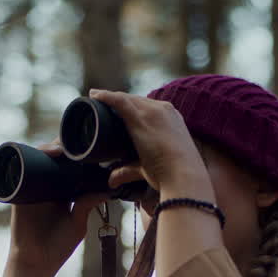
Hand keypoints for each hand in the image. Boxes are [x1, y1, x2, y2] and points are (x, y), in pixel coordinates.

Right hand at [7, 141, 107, 276]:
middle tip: (79, 143)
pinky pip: (23, 169)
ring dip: (51, 148)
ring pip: (41, 159)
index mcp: (65, 192)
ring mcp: (34, 187)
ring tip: (63, 148)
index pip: (72, 167)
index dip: (80, 156)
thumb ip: (87, 205)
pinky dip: (32, 157)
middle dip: (66, 147)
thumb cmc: (58, 246)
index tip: (93, 148)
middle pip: (56, 158)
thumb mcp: (78, 223)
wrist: (35, 262)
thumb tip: (106, 188)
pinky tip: (46, 153)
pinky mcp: (20, 191)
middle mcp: (49, 186)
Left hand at [87, 89, 213, 198]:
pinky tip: (94, 95)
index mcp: (172, 118)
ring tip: (95, 99)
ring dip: (110, 97)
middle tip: (101, 104)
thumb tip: (112, 181)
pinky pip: (119, 101)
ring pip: (127, 99)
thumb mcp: (150, 168)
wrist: (184, 176)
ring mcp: (153, 112)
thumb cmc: (172, 175)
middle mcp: (164, 110)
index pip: (147, 106)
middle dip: (119, 101)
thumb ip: (129, 171)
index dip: (131, 106)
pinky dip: (106, 96)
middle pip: (136, 100)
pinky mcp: (141, 118)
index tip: (117, 110)